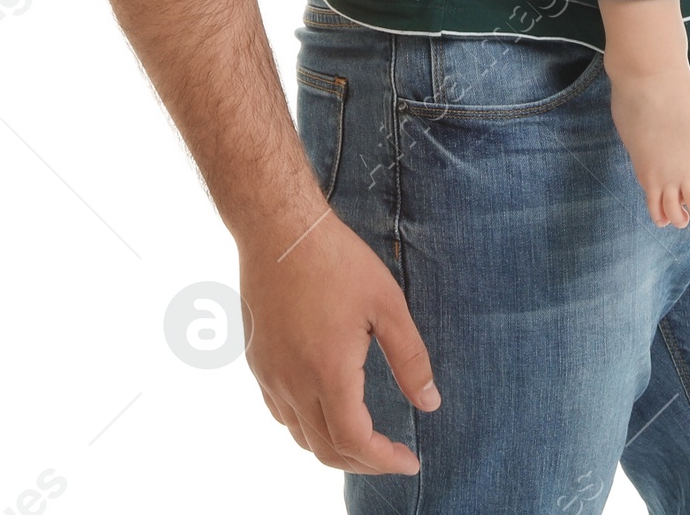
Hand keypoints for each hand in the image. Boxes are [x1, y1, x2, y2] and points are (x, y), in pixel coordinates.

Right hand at [239, 207, 438, 473]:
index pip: (355, 442)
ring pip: (300, 435)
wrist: (278, 228)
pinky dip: (306, 425)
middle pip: (326, 449)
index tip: (410, 460)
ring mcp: (270, 374)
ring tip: (363, 437)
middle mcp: (293, 383)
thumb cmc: (337, 260)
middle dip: (363, 462)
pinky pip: (280, 412)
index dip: (385, 461)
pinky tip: (325, 408)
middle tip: (392, 454)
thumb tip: (430, 404)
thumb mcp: (387, 304)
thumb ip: (410, 359)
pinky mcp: (258, 361)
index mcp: (329, 372)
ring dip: (334, 446)